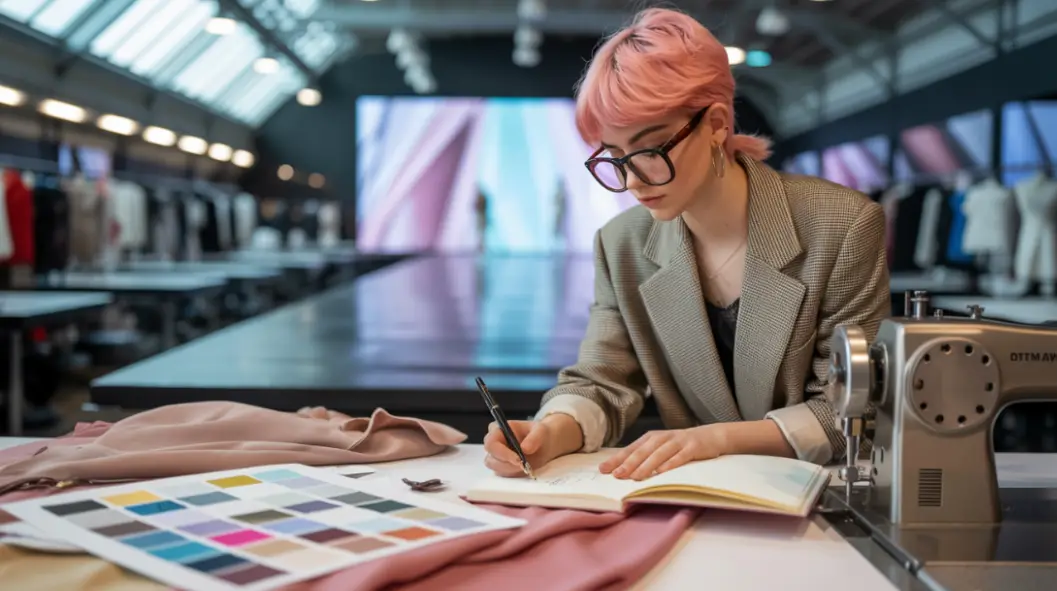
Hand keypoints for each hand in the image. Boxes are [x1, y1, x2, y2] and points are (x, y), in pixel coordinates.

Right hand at [483, 414, 582, 476]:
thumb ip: (534, 438)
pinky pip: (503, 475)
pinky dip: (514, 475)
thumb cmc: (539, 433)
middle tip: (524, 466)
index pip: (491, 444)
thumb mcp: (540, 431)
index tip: (518, 459)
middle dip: (507, 465)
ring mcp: (496, 458)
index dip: (502, 453)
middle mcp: (494, 444)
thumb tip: (524, 448)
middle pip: (491, 459)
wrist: (544, 444)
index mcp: (498, 430)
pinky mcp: (502, 468)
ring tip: (526, 466)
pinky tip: (525, 469)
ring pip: (496, 469)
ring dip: (511, 471)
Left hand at [599, 425, 728, 480]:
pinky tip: (662, 472)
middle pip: (642, 451)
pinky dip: (670, 464)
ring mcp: (678, 441)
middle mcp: (662, 437)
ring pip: (659, 453)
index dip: (617, 459)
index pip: (631, 449)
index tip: (603, 470)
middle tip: (616, 475)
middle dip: (628, 463)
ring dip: (646, 465)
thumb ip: (645, 456)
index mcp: (651, 438)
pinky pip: (680, 456)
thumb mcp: (662, 448)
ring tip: (635, 477)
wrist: (711, 435)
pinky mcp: (692, 447)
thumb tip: (623, 471)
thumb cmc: (681, 445)